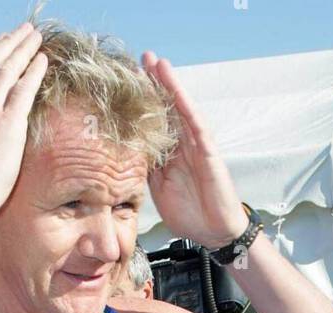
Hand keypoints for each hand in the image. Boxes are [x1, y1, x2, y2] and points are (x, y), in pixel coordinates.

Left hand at [142, 53, 247, 249]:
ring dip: (168, 84)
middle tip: (139, 59)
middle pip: (166, 108)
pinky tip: (175, 88)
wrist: (213, 233)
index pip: (153, 122)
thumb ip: (144, 172)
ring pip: (180, 109)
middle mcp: (182, 144)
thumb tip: (120, 160)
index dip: (140, 103)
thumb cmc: (189, 214)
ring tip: (156, 62)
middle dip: (153, 84)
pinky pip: (194, 124)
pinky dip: (185, 104)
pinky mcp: (208, 151)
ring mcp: (195, 145)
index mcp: (168, 154)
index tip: (123, 83)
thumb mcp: (157, 191)